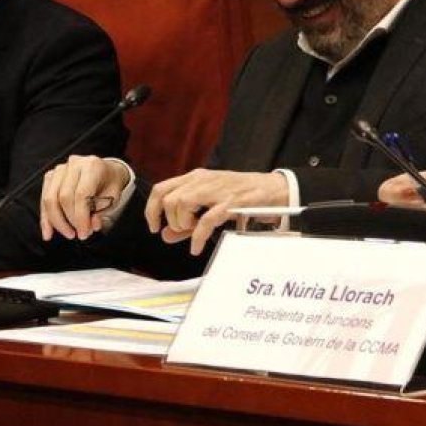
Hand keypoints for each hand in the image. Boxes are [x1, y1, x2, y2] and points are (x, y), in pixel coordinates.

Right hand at [40, 155, 130, 240]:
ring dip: (56, 221)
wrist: (106, 171)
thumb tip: (90, 226)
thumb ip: (101, 212)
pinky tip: (48, 231)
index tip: (84, 233)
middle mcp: (74, 164)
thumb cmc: (109, 184)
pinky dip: (46, 218)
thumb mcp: (112, 198)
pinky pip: (44, 199)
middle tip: (78, 234)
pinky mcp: (51, 176)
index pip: (81, 194)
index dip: (81, 217)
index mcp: (92, 166)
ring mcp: (60, 169)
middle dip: (69, 221)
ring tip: (67, 234)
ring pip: (50, 198)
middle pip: (63, 197)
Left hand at [145, 169, 288, 255]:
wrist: (274, 189)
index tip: (154, 227)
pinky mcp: (231, 201)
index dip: (151, 209)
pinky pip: (206, 219)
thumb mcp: (210, 206)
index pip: (161, 188)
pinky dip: (197, 236)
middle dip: (171, 220)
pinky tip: (197, 247)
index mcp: (196, 178)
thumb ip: (186, 222)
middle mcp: (203, 180)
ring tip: (194, 232)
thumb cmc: (242, 197)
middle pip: (169, 198)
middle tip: (183, 230)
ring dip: (183, 223)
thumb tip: (164, 235)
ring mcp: (217, 189)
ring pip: (183, 203)